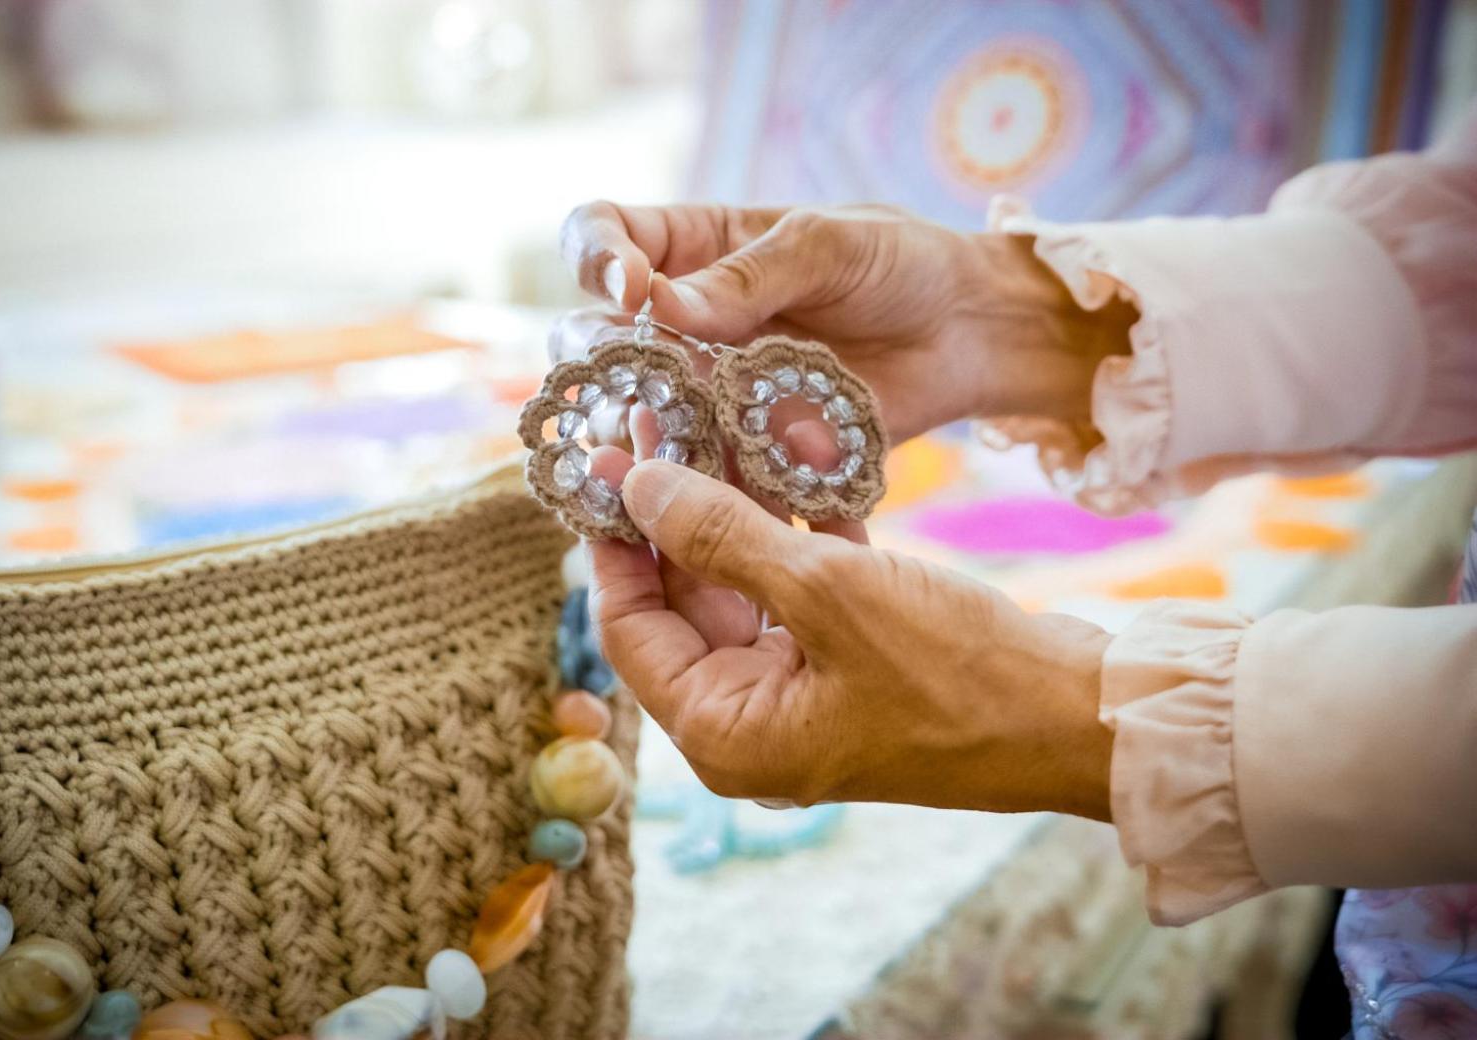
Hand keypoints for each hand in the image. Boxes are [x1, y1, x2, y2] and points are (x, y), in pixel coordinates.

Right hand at [555, 202, 1136, 443]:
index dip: (595, 257)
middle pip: (588, 336)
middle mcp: (681, 323)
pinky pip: (693, 473)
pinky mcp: (740, 449)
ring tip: (662, 434)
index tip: (629, 287)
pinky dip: (689, 484)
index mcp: (691, 249)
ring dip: (630, 426)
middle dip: (593, 353)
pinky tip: (701, 489)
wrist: (967, 334)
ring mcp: (705, 391)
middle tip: (635, 368)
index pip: (602, 236)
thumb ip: (750, 275)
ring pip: (627, 413)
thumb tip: (659, 305)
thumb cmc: (899, 263)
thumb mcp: (831, 244)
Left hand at [591, 459, 1114, 816]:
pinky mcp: (855, 661)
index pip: (631, 629)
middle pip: (684, 603)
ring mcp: (805, 691)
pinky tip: (801, 455)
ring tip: (723, 420)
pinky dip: (802, 530)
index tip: (607, 459)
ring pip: (747, 585)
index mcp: (725, 731)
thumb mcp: (827, 592)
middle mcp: (752, 719)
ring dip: (741, 509)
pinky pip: (804, 589)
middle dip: (677, 513)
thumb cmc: (954, 673)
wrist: (1081, 716)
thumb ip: (722, 535)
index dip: (614, 542)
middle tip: (664, 421)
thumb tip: (635, 484)